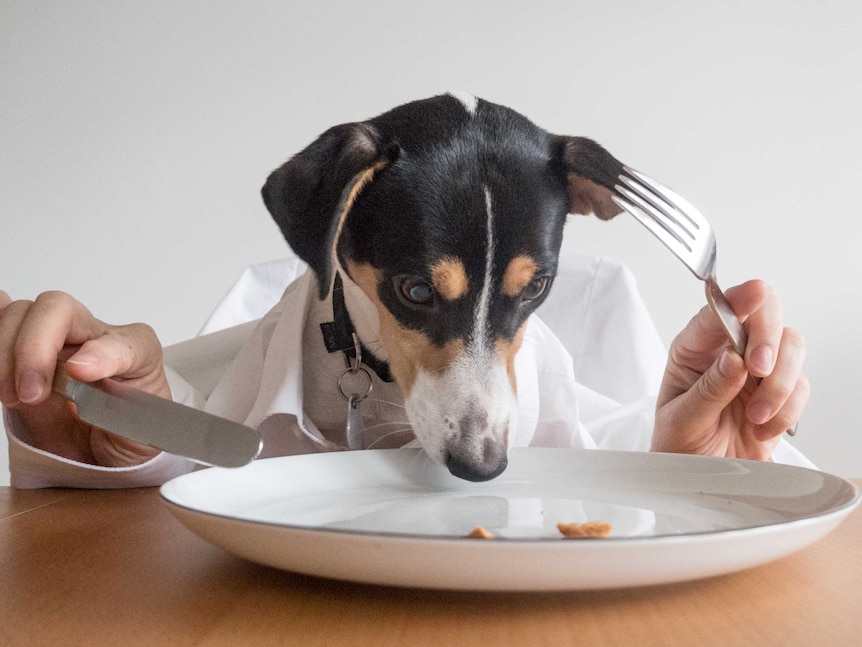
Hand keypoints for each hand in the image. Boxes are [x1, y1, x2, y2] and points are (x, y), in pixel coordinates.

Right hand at [0, 290, 168, 465]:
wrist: (106, 448)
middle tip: (31, 394)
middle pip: (57, 308)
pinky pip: (1, 328)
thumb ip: (126, 410)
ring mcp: (56, 342)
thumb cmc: (129, 432)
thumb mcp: (143, 431)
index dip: (102, 352)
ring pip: (21, 315)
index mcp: (135, 353)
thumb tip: (83, 375)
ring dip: (6, 352)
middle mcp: (93, 337)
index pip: (124, 340)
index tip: (80, 374)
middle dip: (33, 347)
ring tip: (14, 396)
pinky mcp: (23, 354)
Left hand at [651, 280, 808, 460]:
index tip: (756, 293)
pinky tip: (761, 428)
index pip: (718, 310)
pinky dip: (787, 409)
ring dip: (779, 383)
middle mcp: (728, 350)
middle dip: (769, 339)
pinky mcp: (779, 392)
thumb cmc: (679, 444)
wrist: (697, 478)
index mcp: (694, 348)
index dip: (739, 298)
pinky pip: (801, 385)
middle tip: (759, 370)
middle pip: (766, 315)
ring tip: (755, 416)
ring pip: (791, 347)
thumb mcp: (682, 420)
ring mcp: (757, 370)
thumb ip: (708, 389)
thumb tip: (734, 358)